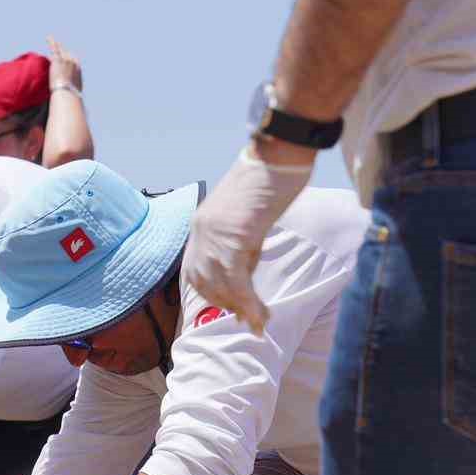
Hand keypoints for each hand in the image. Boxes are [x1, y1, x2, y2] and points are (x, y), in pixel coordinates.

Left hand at [45, 35, 82, 91]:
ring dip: (56, 46)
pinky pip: (54, 48)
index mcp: (78, 69)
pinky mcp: (57, 60)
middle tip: (58, 49)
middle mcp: (73, 62)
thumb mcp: (74, 92)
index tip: (64, 61)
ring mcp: (66, 60)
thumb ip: (73, 90)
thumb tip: (75, 100)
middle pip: (67, 54)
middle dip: (62, 53)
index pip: (72, 61)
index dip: (67, 61)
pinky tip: (48, 37)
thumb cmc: (70, 96)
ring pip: (60, 50)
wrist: (66, 92)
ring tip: (52, 40)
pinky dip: (52, 42)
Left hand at [181, 143, 312, 334]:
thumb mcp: (249, 216)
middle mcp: (201, 230)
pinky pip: (236, 279)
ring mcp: (214, 233)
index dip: (212, 293)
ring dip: (241, 309)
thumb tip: (246, 268)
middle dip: (225, 304)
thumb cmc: (272, 178)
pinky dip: (248, 301)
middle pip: (203, 281)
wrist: (279, 151)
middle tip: (249, 320)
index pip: (195, 269)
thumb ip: (242, 240)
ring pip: (220, 284)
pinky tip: (262, 312)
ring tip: (260, 322)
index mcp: (202, 224)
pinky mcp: (234, 234)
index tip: (232, 308)